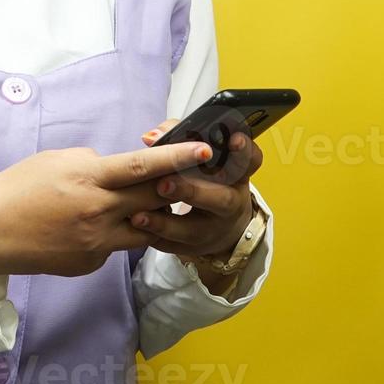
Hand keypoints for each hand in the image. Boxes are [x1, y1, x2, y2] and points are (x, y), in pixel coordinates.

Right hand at [0, 140, 213, 277]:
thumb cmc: (16, 189)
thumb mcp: (53, 160)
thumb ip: (90, 163)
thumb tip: (115, 168)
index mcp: (87, 178)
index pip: (143, 166)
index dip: (177, 158)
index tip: (203, 151)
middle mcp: (98, 211)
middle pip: (155, 198)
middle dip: (176, 186)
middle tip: (191, 177)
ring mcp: (97, 241)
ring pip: (146, 227)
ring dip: (152, 214)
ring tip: (146, 204)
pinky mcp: (92, 261)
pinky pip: (117, 245)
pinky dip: (115, 232)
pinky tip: (91, 226)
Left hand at [132, 118, 264, 265]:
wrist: (218, 225)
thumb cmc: (205, 180)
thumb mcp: (202, 160)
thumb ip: (178, 139)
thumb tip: (151, 136)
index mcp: (235, 176)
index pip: (249, 162)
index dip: (244, 151)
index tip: (234, 138)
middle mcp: (230, 203)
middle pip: (221, 199)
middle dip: (192, 191)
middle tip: (164, 183)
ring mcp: (214, 229)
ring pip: (193, 230)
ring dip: (165, 223)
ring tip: (139, 216)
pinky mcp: (194, 247)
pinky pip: (173, 246)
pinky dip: (153, 238)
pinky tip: (134, 230)